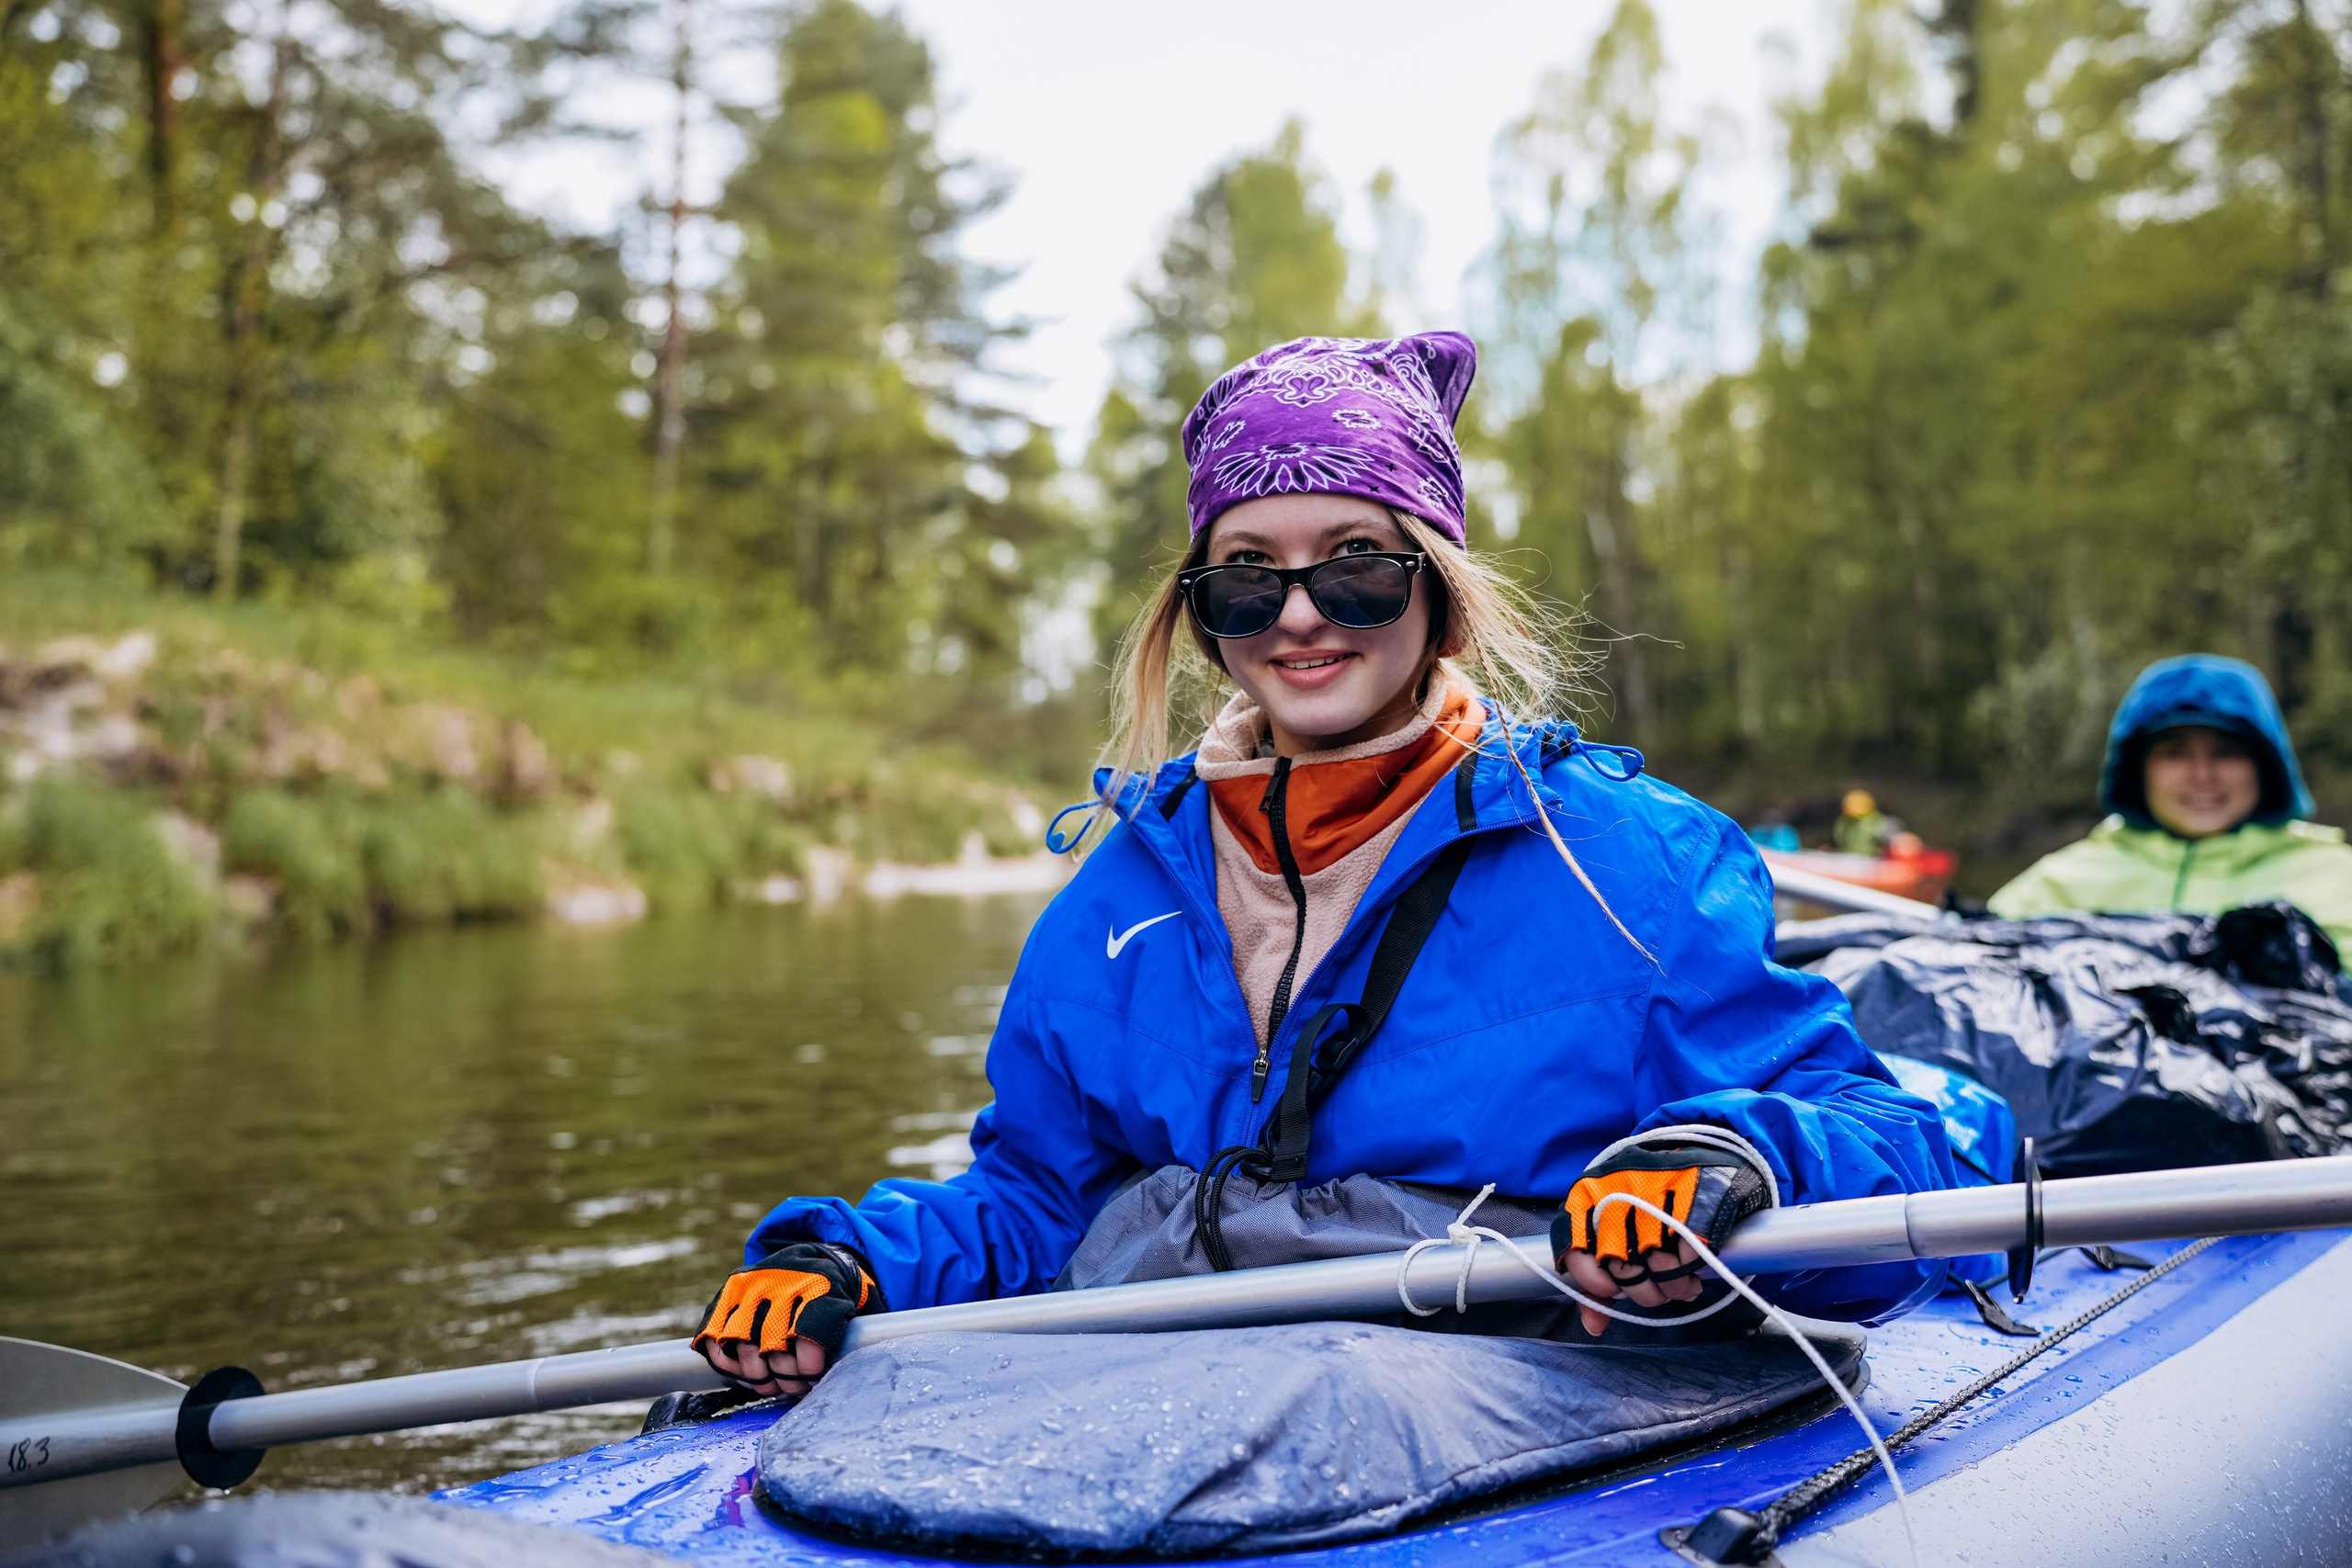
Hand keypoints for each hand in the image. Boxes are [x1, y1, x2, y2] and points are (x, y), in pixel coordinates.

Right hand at [691, 1242, 877, 1397]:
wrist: (813, 1259)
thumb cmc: (837, 1296)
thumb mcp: (861, 1306)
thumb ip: (860, 1335)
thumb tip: (850, 1374)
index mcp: (820, 1284)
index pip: (809, 1334)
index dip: (810, 1368)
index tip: (814, 1378)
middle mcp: (781, 1281)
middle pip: (773, 1346)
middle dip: (784, 1377)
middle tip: (794, 1386)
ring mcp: (750, 1284)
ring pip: (740, 1344)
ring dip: (755, 1375)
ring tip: (771, 1382)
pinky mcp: (728, 1291)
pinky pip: (713, 1337)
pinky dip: (726, 1362)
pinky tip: (745, 1371)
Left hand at [1549, 1138, 1771, 1335]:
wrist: (1696, 1147)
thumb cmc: (1648, 1197)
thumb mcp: (1614, 1226)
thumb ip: (1599, 1276)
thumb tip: (1593, 1326)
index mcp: (1588, 1194)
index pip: (1577, 1252)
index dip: (1596, 1283)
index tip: (1616, 1290)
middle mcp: (1618, 1190)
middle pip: (1623, 1268)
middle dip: (1644, 1293)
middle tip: (1660, 1293)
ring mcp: (1658, 1191)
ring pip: (1659, 1267)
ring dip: (1674, 1288)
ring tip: (1682, 1287)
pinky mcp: (1697, 1197)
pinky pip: (1691, 1255)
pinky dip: (1693, 1272)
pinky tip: (1696, 1273)